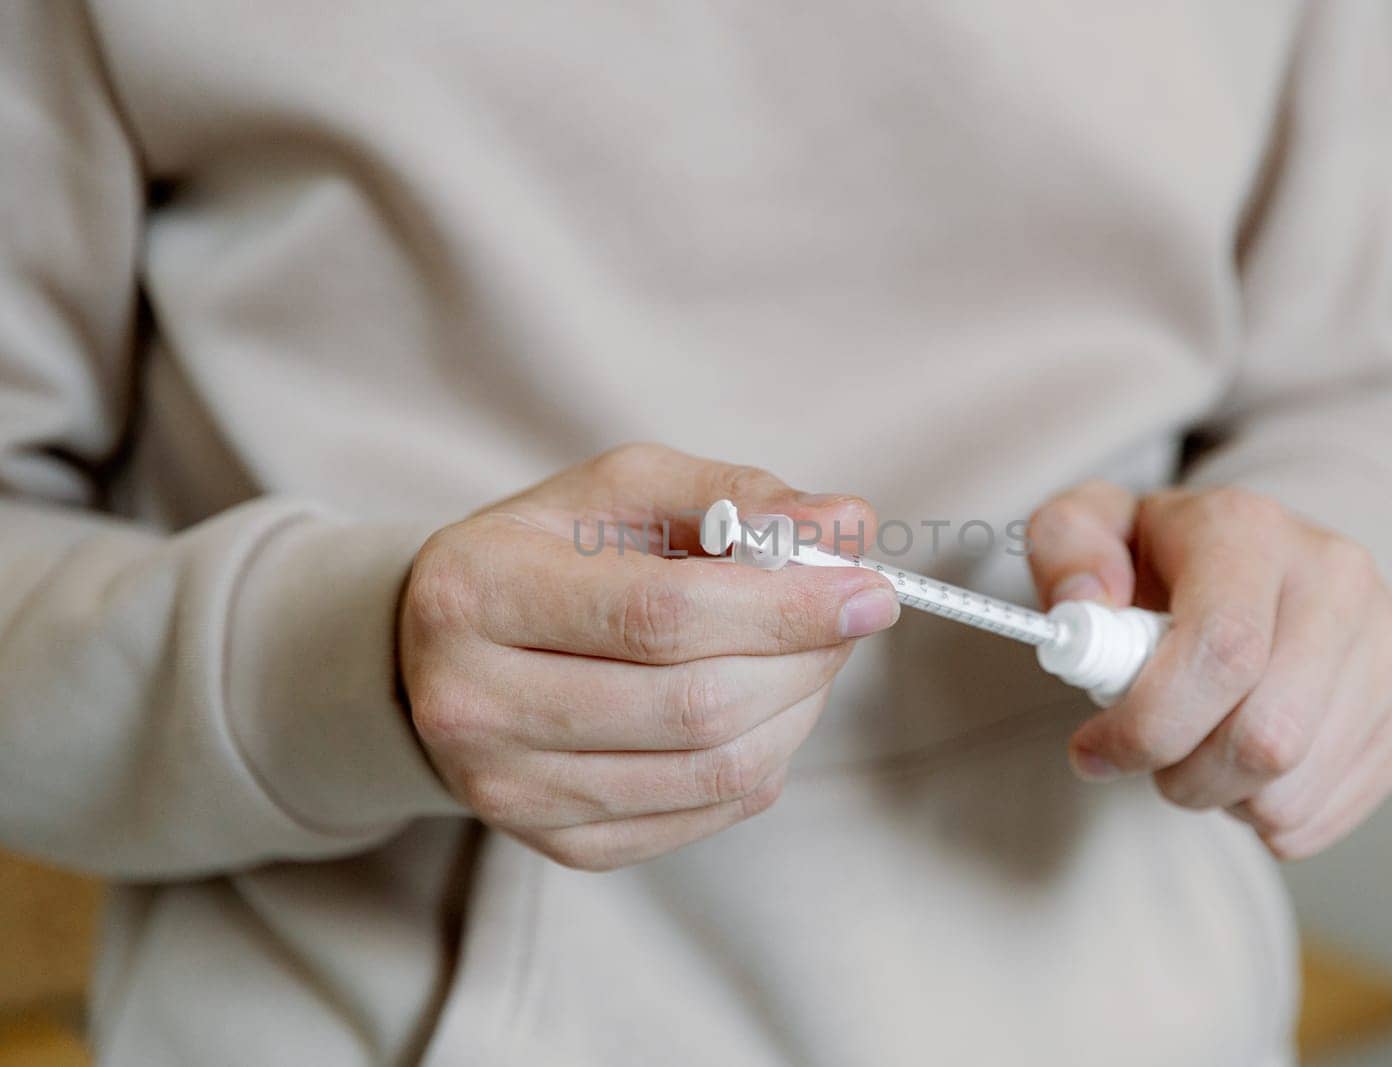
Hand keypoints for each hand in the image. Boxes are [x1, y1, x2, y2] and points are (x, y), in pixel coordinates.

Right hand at [399, 443, 896, 869]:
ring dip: (797, 711)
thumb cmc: (549, 554)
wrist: (446, 650)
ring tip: (808, 659)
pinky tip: (762, 712)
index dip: (784, 607)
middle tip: (848, 619)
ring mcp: (510, 790)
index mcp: (478, 591)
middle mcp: (474, 704)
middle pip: (695, 704)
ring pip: (712, 770)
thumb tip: (848, 524)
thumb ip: (736, 495)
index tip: (869, 592)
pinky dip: (764, 762)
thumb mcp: (624, 491)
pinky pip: (704, 816)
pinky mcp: (558, 845)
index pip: (662, 614)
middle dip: (805, 659)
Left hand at [1026, 482, 1391, 858]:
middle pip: (1266, 736)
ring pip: (1293, 789)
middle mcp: (1336, 580)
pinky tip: (1241, 766)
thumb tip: (1083, 605)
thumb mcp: (1088, 527)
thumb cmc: (1157, 557)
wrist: (1256, 563)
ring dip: (1221, 796)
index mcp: (1250, 530)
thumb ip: (1065, 549)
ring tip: (1197, 748)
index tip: (1093, 751)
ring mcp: (1386, 648)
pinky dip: (1263, 816)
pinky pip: (1326, 814)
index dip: (1149, 723)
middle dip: (1182, 775)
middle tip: (1149, 757)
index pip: (1223, 651)